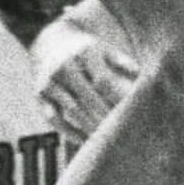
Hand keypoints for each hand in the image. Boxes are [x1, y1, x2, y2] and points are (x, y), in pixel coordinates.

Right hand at [30, 10, 137, 148]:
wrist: (50, 42)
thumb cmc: (87, 52)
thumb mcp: (105, 50)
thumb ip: (125, 63)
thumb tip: (144, 79)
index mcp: (85, 53)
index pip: (103, 82)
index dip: (116, 100)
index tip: (130, 114)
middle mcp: (65, 66)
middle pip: (88, 98)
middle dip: (106, 117)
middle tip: (123, 135)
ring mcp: (50, 80)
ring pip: (73, 110)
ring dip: (90, 127)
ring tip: (107, 142)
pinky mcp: (39, 94)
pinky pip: (54, 118)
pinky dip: (69, 131)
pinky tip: (85, 140)